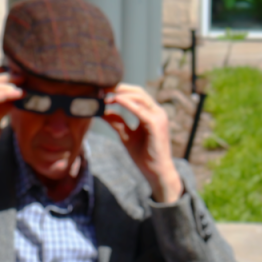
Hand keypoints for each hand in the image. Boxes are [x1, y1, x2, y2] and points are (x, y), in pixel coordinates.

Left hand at [102, 84, 182, 203]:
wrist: (156, 173)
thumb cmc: (144, 157)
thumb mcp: (126, 136)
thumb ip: (117, 122)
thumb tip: (102, 112)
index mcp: (152, 114)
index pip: (136, 95)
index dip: (120, 90)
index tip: (103, 91)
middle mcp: (157, 112)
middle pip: (138, 92)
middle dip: (120, 88)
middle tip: (102, 88)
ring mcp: (158, 117)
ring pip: (140, 97)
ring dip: (122, 93)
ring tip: (106, 94)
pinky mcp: (156, 124)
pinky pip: (140, 109)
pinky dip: (127, 103)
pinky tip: (115, 100)